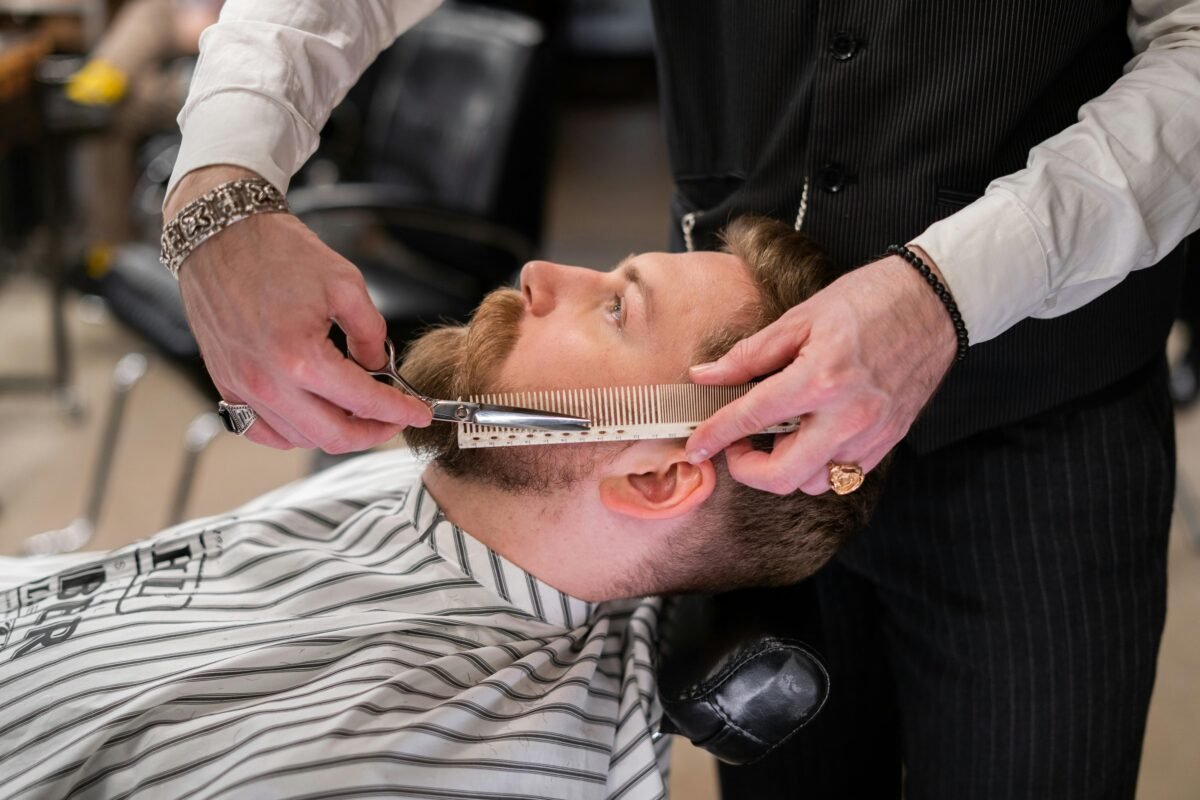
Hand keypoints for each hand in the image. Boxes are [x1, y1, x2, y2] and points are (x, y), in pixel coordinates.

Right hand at [166, 166, 431, 451]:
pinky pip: (262, 431)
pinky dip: (293, 432)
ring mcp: (242, 388)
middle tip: (393, 419)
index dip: (400, 411)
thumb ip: (371, 333)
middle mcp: (268, 382)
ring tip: (356, 411)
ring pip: (300, 438)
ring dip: (335, 432)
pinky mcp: (225, 384)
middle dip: (374, 432)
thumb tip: (379, 367)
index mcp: (301, 358)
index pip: (364, 402)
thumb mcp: (345, 284)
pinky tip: (314, 415)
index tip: (419, 413)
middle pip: (334, 436)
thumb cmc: (278, 252)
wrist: (221, 236)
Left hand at [685, 248, 957, 494]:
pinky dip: (818, 464)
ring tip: (781, 432)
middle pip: (782, 475)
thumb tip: (706, 376)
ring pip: (813, 483)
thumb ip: (749, 355)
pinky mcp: (888, 442)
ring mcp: (872, 434)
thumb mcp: (800, 319)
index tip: (696, 445)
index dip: (715, 435)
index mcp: (820, 379)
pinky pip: (843, 475)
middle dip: (748, 469)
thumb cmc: (868, 301)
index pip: (752, 419)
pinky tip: (811, 434)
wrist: (933, 302)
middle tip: (738, 444)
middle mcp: (848, 416)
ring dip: (786, 467)